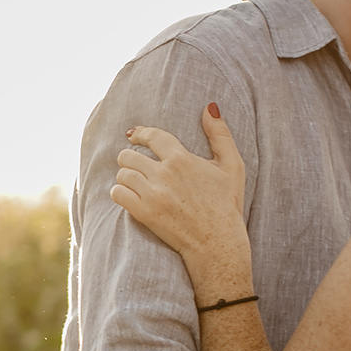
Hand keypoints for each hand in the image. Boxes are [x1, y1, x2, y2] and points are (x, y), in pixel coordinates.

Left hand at [111, 103, 248, 269]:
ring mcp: (152, 194)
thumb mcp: (232, 165)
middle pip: (129, 155)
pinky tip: (129, 195)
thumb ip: (220, 134)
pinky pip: (118, 194)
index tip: (133, 135)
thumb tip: (210, 106)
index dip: (139, 133)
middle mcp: (164, 174)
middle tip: (135, 164)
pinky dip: (120, 193)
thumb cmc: (226, 204)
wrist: (217, 244)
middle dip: (130, 157)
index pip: (151, 136)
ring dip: (126, 176)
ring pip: (122, 174)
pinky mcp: (144, 213)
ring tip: (134, 181)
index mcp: (182, 159)